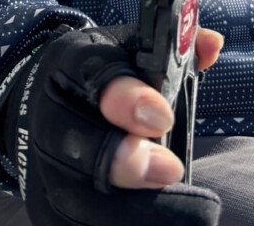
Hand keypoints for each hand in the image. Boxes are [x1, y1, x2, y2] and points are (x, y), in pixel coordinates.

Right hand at [3, 24, 222, 225]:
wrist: (46, 96)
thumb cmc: (102, 71)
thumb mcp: (131, 47)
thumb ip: (175, 46)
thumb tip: (211, 45)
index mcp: (74, 63)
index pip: (95, 77)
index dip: (128, 100)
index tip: (164, 119)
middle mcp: (51, 109)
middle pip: (78, 141)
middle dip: (122, 160)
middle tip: (170, 169)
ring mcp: (42, 157)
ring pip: (72, 190)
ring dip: (122, 202)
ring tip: (169, 203)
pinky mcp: (45, 197)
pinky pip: (70, 220)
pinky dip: (107, 222)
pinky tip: (147, 219)